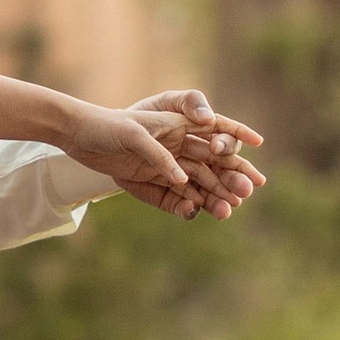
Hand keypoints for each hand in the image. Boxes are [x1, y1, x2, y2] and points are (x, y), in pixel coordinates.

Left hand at [55, 96, 252, 217]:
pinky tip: (192, 213)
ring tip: (228, 211)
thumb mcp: (133, 132)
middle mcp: (181, 148)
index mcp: (181, 126)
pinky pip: (176, 199)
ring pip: (200, 184)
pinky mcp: (154, 186)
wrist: (80, 139)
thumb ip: (158, 152)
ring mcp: (169, 168)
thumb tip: (180, 178)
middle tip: (249, 190)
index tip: (258, 142)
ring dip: (215, 197)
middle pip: (215, 162)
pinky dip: (185, 206)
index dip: (238, 133)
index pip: (217, 128)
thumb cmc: (108, 126)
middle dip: (233, 175)